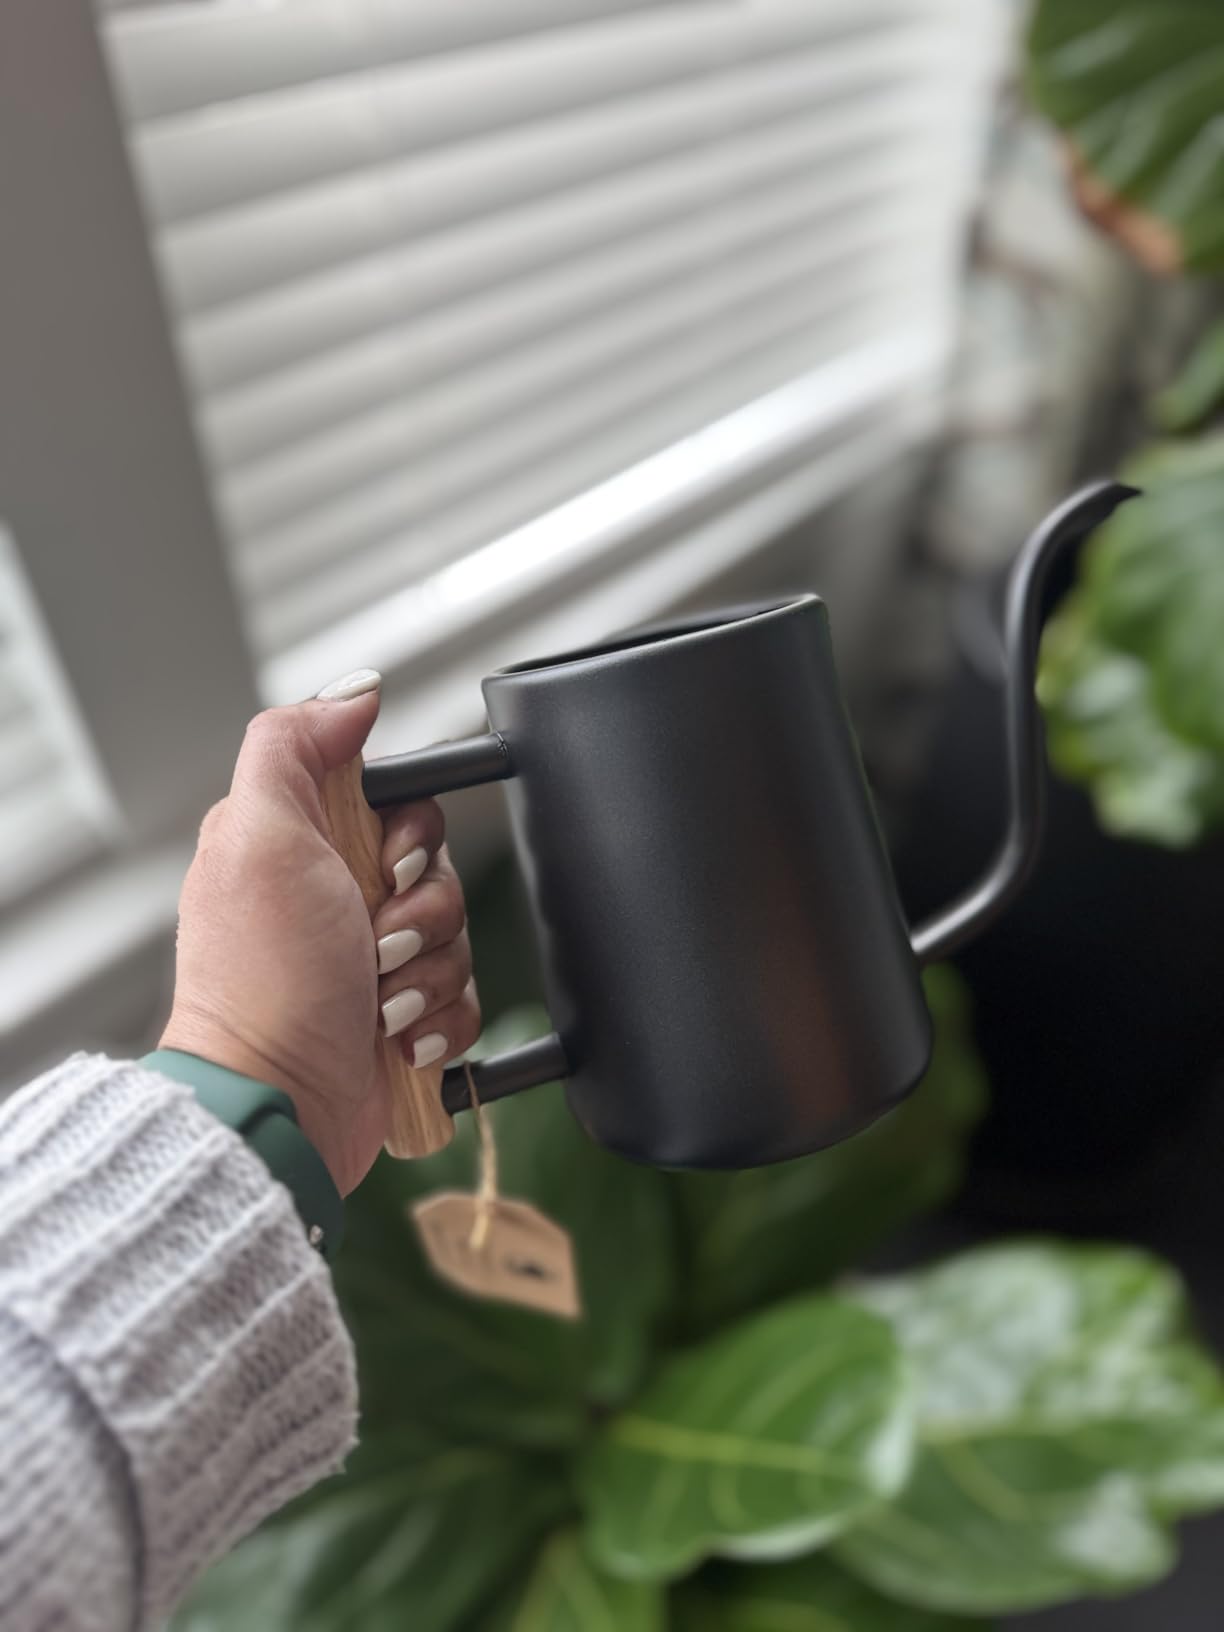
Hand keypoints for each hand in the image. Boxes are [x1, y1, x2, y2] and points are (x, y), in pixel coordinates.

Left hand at [160, 671, 479, 1193]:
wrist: (280, 1103)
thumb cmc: (263, 979)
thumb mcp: (259, 834)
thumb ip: (294, 746)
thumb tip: (356, 693)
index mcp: (301, 849)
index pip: (403, 808)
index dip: (416, 836)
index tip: (393, 867)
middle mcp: (335, 903)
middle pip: (441, 873)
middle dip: (424, 915)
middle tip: (376, 945)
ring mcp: (371, 967)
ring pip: (459, 939)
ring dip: (430, 975)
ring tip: (378, 1003)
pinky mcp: (402, 1021)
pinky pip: (468, 1003)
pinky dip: (440, 1022)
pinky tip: (395, 1037)